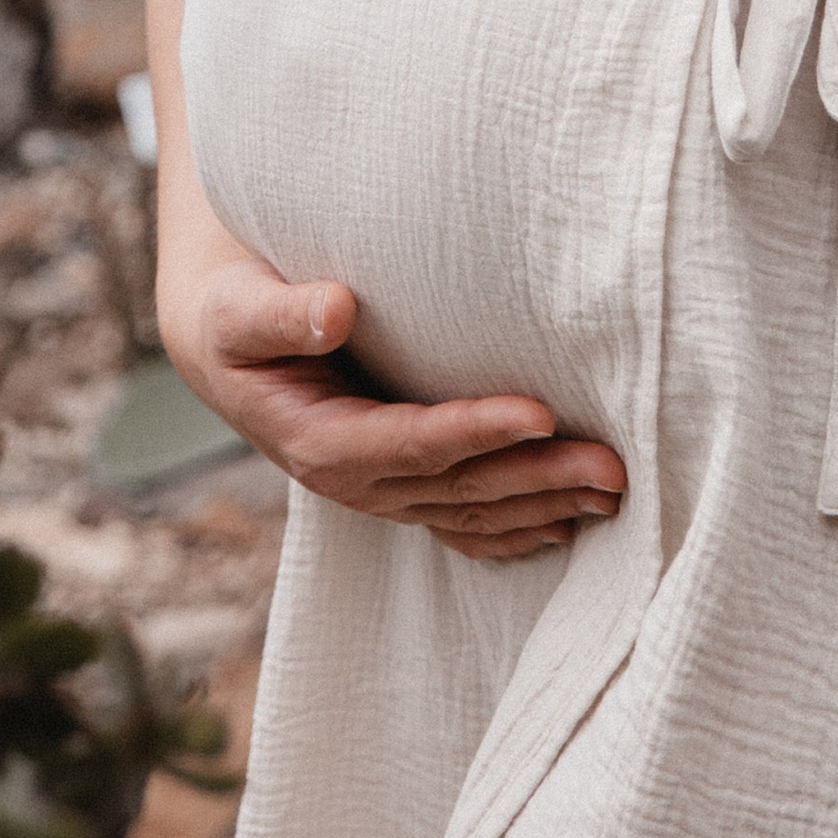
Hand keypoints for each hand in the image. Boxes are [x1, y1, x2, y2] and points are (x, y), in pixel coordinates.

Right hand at [159, 220, 625, 563]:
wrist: (225, 349)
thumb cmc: (237, 316)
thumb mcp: (241, 310)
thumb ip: (284, 314)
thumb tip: (336, 307)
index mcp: (319, 442)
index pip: (412, 443)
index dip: (476, 432)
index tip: (541, 411)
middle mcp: (357, 480)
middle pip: (459, 488)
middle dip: (536, 478)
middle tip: (610, 465)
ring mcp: (382, 494)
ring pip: (474, 512)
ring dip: (544, 504)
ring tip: (612, 488)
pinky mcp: (401, 489)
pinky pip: (464, 525)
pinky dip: (516, 529)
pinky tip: (566, 523)